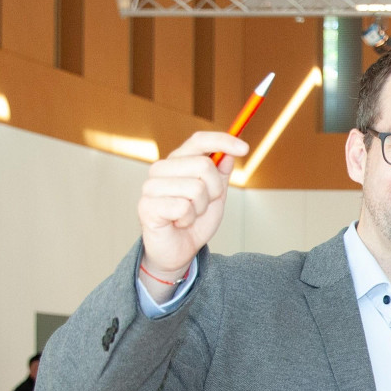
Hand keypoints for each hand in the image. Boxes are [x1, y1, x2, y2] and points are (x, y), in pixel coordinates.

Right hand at [139, 131, 247, 288]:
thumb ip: (221, 174)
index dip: (223, 140)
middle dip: (214, 191)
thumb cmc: (195, 221)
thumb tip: (228, 153)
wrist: (178, 250)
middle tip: (202, 205)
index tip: (245, 148)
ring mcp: (151, 186)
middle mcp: (161, 169)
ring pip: (196, 188)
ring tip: (189, 215)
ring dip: (200, 208)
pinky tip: (178, 223)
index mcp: (178, 162)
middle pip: (204, 166)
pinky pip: (183, 207)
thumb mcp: (215, 196)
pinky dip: (188, 219)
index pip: (199, 141)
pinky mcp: (146, 206)